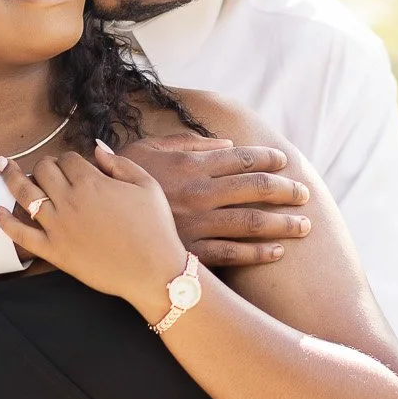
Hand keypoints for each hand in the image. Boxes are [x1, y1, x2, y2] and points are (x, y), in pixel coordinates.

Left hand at [0, 144, 185, 314]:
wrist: (153, 270)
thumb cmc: (154, 228)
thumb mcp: (146, 185)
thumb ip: (119, 163)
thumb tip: (96, 148)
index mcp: (91, 182)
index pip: (67, 159)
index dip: (67, 159)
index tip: (70, 166)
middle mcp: (69, 200)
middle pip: (43, 170)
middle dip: (43, 165)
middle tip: (44, 170)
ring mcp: (58, 226)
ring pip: (26, 194)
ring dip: (11, 177)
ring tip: (2, 167)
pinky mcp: (53, 251)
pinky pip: (21, 234)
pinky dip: (5, 222)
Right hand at [116, 134, 311, 268]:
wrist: (93, 220)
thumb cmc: (119, 181)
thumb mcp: (147, 150)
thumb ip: (187, 143)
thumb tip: (225, 143)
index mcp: (191, 165)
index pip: (241, 158)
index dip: (268, 159)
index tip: (285, 162)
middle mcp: (200, 192)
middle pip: (256, 189)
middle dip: (286, 191)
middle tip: (304, 194)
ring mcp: (198, 224)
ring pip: (252, 222)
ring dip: (283, 224)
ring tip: (304, 225)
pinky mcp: (191, 251)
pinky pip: (233, 254)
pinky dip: (259, 254)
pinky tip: (278, 254)